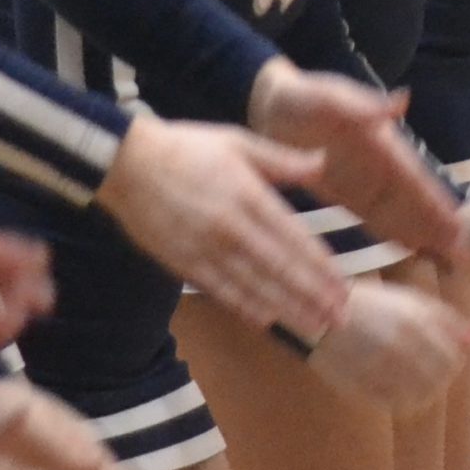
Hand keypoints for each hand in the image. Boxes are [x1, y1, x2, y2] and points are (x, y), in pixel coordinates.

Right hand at [95, 114, 343, 338]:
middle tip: (339, 319)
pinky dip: (245, 307)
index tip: (343, 287)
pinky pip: (220, 290)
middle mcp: (232, 227)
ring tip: (313, 327)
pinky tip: (266, 321)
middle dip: (313, 297)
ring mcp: (206, 249)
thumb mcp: (236, 141)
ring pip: (254, 286)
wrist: (126, 163)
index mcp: (249, 195)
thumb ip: (280, 158)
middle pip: (280, 270)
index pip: (295, 239)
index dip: (321, 268)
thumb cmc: (185, 147)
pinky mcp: (183, 262)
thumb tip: (321, 161)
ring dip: (287, 310)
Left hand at [247, 63, 461, 260]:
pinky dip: (393, 232)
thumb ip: (362, 104)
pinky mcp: (344, 192)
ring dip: (422, 232)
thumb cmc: (300, 97)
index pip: (413, 176)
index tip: (458, 224)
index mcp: (378, 141)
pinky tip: (409, 249)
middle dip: (437, 224)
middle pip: (413, 200)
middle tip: (464, 254)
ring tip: (446, 258)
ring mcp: (363, 180)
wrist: (268, 105)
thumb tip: (404, 99)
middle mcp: (377, 163)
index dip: (435, 201)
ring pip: (398, 212)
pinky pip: (373, 216)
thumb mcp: (327, 97)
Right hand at [307, 277, 469, 410]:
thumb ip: (446, 318)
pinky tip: (396, 392)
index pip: (452, 359)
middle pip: (439, 380)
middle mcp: (402, 346)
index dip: (452, 364)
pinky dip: (402, 403)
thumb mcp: (411, 301)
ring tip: (413, 384)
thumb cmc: (372, 304)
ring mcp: (382, 368)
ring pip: (420, 397)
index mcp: (416, 323)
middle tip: (426, 373)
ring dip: (423, 394)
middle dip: (439, 380)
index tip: (442, 360)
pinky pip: (395, 406)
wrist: (323, 314)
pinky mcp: (364, 385)